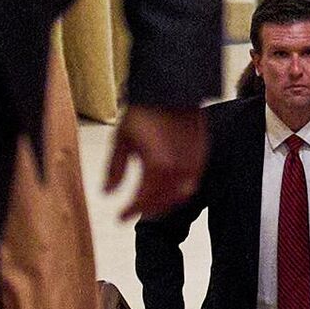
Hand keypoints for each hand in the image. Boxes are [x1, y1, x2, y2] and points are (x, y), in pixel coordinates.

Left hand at [106, 104, 205, 220]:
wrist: (172, 91)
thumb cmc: (145, 112)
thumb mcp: (121, 140)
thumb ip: (115, 170)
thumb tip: (107, 193)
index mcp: (157, 166)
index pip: (144, 200)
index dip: (130, 211)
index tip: (119, 217)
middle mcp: (178, 169)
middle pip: (163, 202)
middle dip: (147, 211)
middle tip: (133, 213)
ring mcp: (193, 163)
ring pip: (180, 196)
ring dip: (164, 204)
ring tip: (150, 205)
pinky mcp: (201, 157)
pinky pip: (191, 183)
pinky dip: (178, 192)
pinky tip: (168, 190)